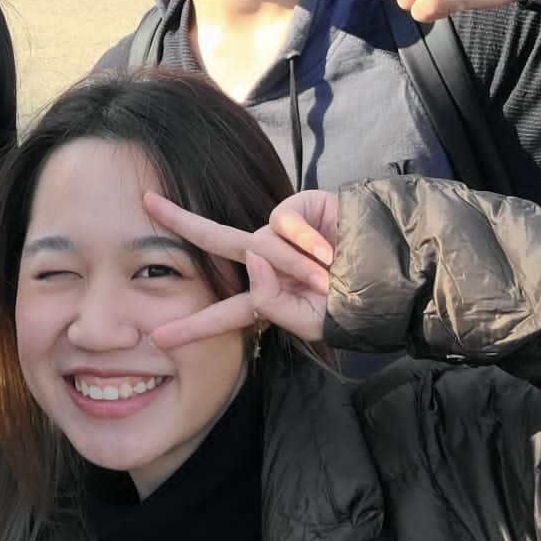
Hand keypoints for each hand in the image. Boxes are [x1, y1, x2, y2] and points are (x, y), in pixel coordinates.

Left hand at [142, 190, 338, 347]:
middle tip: (146, 202)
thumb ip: (272, 302)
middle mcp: (268, 260)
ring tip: (326, 274)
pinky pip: (283, 222)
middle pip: (215, 243)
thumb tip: (250, 259)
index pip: (224, 311)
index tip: (157, 337)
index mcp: (268, 296)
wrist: (394, 274)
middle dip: (180, 222)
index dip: (193, 325)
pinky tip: (326, 247)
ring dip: (291, 265)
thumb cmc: (354, 304)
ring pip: (258, 242)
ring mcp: (282, 232)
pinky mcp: (300, 207)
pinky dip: (303, 239)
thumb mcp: (311, 323)